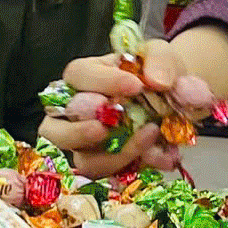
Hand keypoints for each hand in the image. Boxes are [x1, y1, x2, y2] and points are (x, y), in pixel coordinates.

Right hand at [37, 38, 197, 176]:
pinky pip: (109, 172)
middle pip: (53, 128)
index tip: (136, 86)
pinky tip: (160, 153)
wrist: (175, 94)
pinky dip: (133, 164)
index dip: (102, 82)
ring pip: (81, 158)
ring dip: (110, 154)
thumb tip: (157, 81)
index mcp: (85, 75)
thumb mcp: (161, 55)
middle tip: (104, 128)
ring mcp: (86, 141)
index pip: (78, 75)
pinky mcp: (105, 161)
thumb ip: (159, 61)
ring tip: (146, 137)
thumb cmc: (156, 70)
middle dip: (77, 131)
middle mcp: (75, 111)